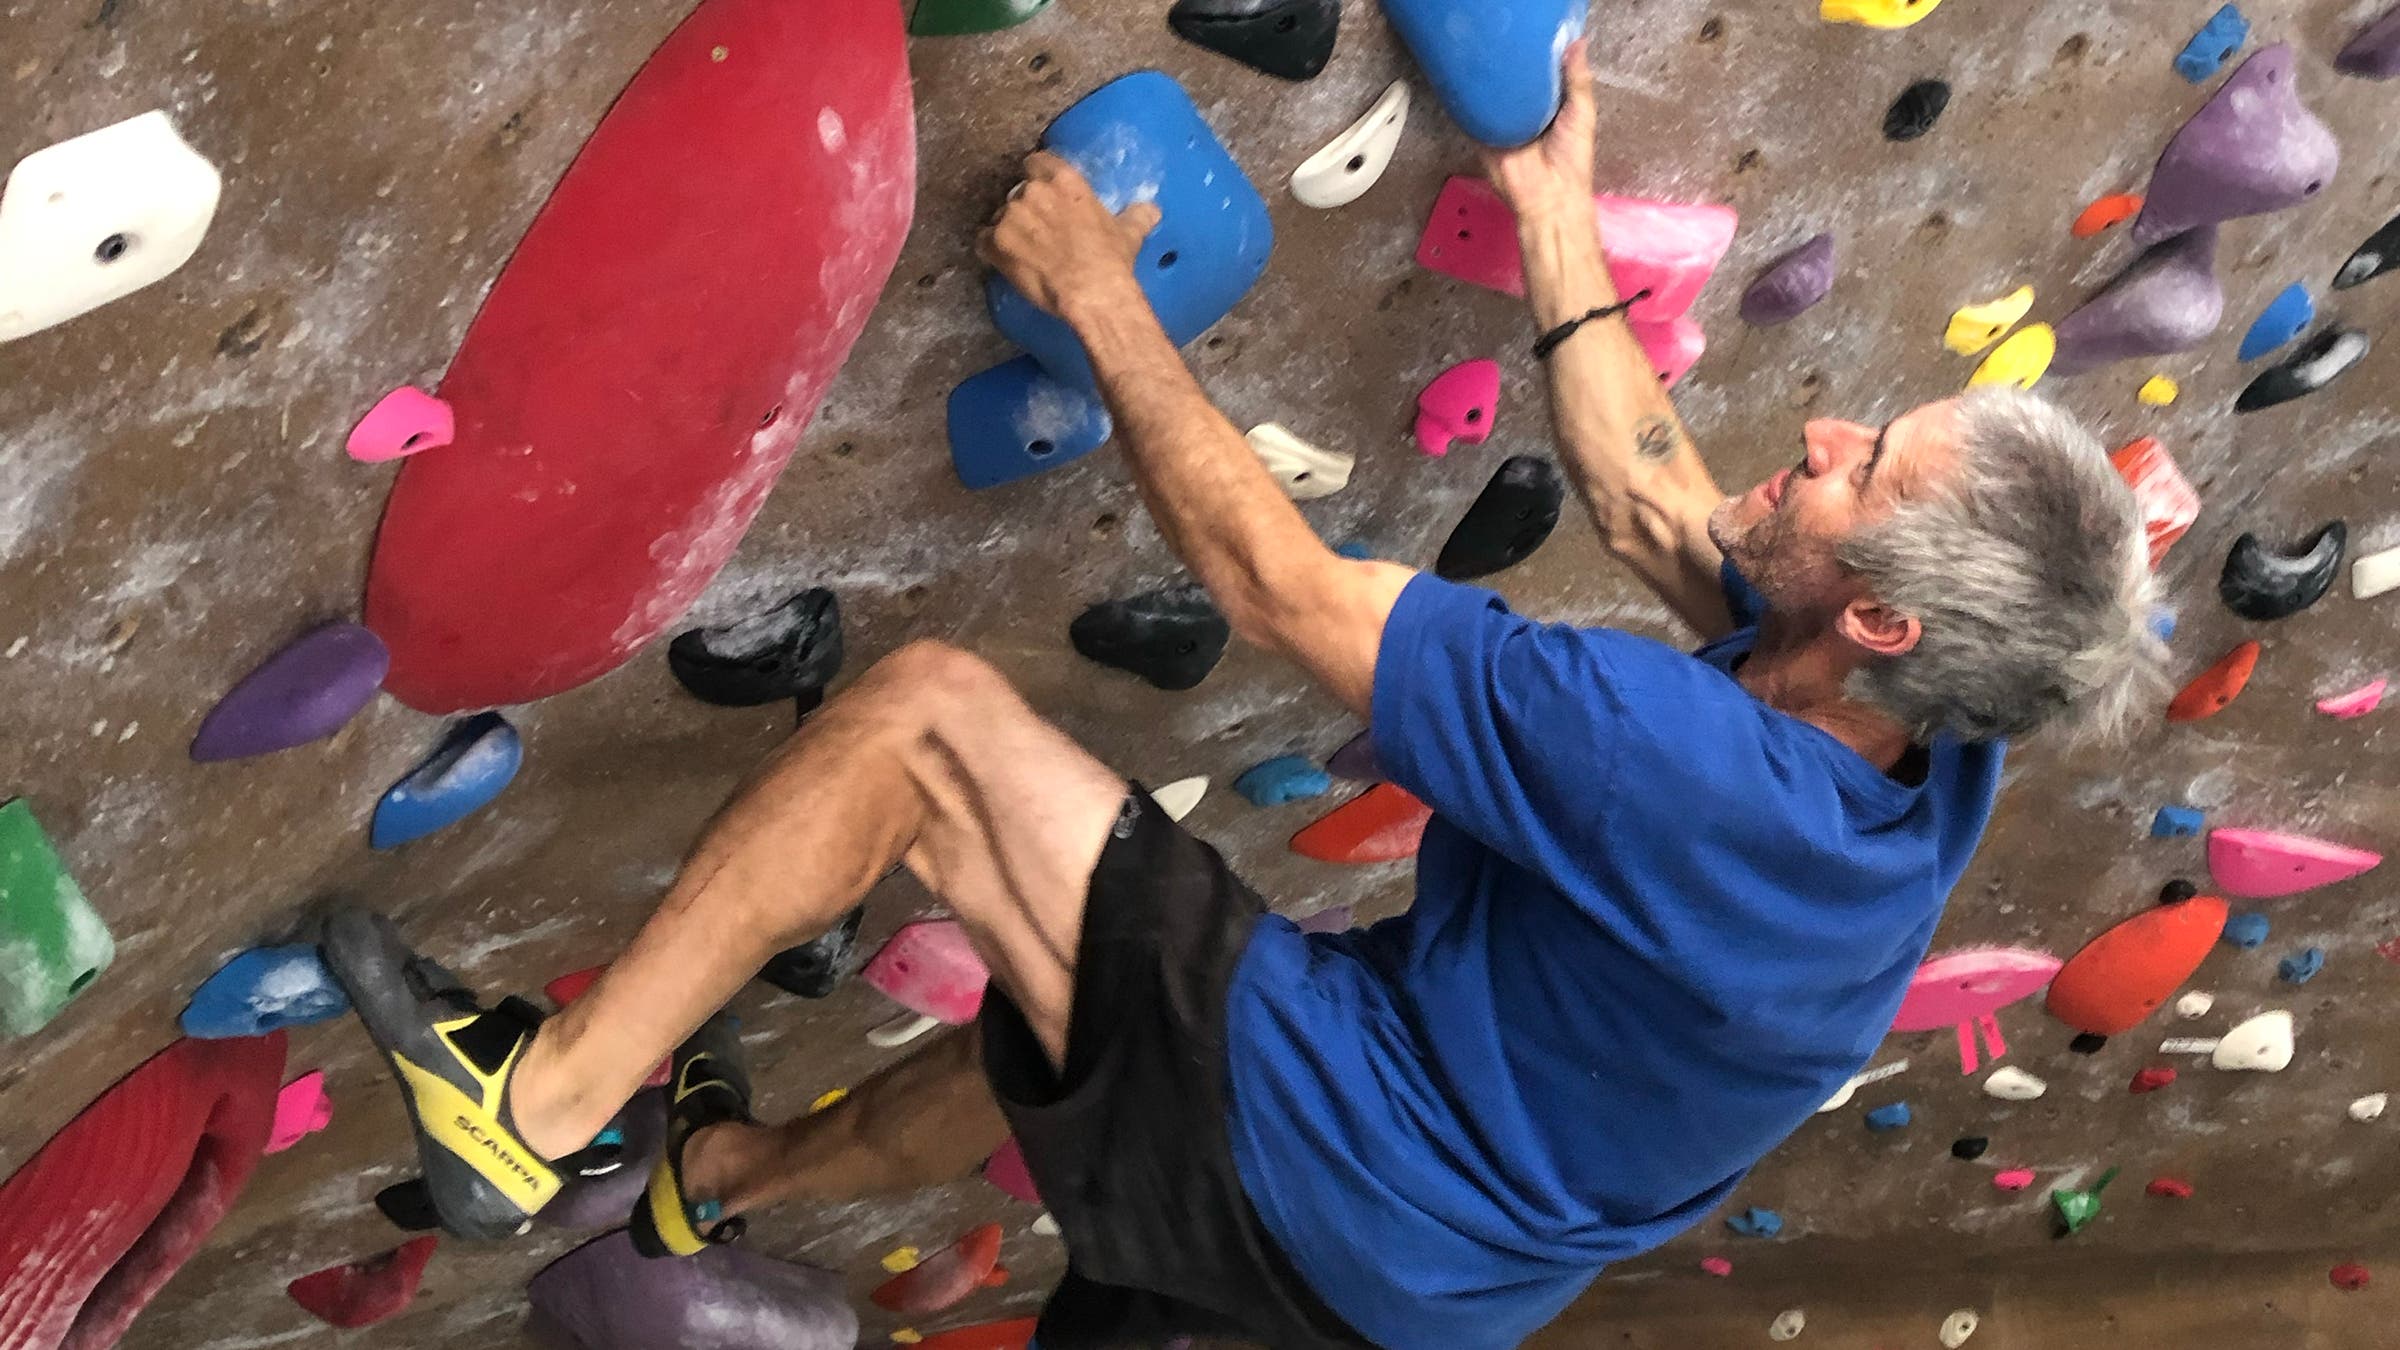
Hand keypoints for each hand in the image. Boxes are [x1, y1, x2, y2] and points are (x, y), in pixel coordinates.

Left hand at [977, 151, 1161, 322]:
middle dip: (1025, 211)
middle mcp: (1033, 191)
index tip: (1041, 193)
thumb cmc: (1111, 261)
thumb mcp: (1129, 233)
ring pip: (999, 217)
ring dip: (1008, 231)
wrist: (1091, 293)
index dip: (1036, 177)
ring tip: (1025, 253)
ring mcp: (1010, 216)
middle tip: (1039, 234)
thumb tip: (1152, 210)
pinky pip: (982, 241)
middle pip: (1017, 193)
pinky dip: (991, 250)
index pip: (1036, 162)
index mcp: (1064, 180)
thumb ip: (1136, 216)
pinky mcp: (995, 242)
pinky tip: (1006, 262)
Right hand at [1480, 38, 1598, 228]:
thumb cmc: (1572, 159)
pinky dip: (1470, 99)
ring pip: (1492, 94)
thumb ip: (1578, 80)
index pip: (1542, 73)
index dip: (1539, 53)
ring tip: (1486, 48)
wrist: (1548, 196)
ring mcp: (1503, 122)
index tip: (1534, 30)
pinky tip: (1468, 76)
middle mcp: (1525, 111)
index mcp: (1550, 105)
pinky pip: (1473, 113)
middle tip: (1505, 34)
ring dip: (1490, 77)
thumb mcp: (1582, 113)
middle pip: (1514, 80)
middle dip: (1511, 61)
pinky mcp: (1484, 134)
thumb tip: (1578, 43)